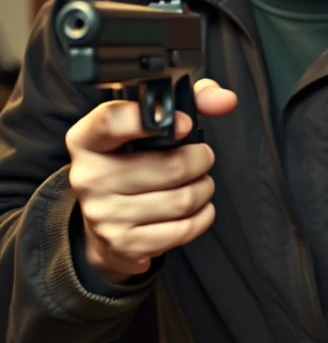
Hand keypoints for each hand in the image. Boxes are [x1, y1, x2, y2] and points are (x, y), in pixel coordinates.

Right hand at [67, 78, 237, 283]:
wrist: (106, 221)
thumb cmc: (135, 162)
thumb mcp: (151, 125)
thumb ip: (193, 99)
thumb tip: (225, 100)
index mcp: (87, 140)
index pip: (111, 122)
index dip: (153, 119)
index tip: (184, 123)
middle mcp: (89, 177)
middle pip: (172, 166)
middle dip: (200, 161)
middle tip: (199, 159)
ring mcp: (104, 214)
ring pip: (183, 200)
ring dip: (204, 189)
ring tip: (197, 183)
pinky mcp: (124, 243)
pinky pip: (184, 229)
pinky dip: (202, 216)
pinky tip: (194, 208)